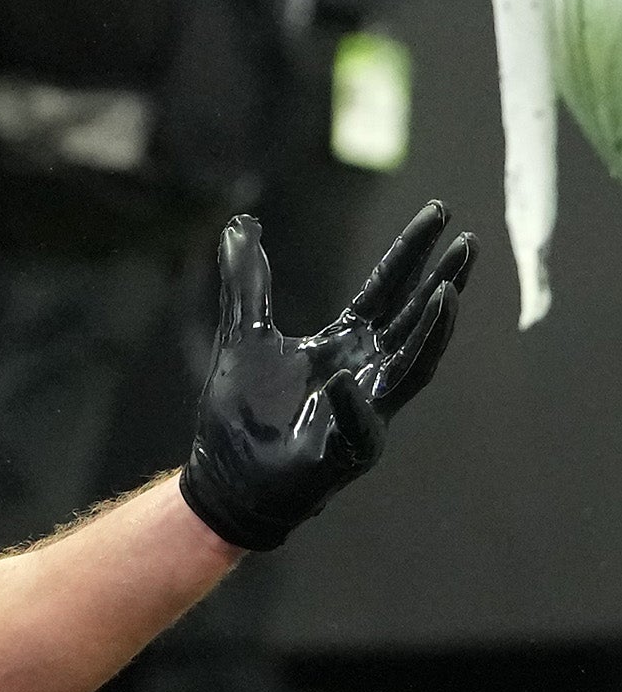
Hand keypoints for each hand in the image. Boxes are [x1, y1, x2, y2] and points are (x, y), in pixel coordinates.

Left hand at [178, 200, 472, 552]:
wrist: (223, 480)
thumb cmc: (241, 415)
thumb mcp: (242, 334)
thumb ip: (247, 283)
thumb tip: (238, 226)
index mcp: (345, 343)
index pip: (387, 288)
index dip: (412, 251)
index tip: (440, 211)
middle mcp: (366, 371)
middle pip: (413, 321)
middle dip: (442, 282)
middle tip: (468, 243)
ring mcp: (362, 411)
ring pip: (410, 370)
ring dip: (429, 334)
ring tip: (446, 294)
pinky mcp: (344, 453)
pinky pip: (358, 427)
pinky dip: (351, 404)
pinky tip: (343, 380)